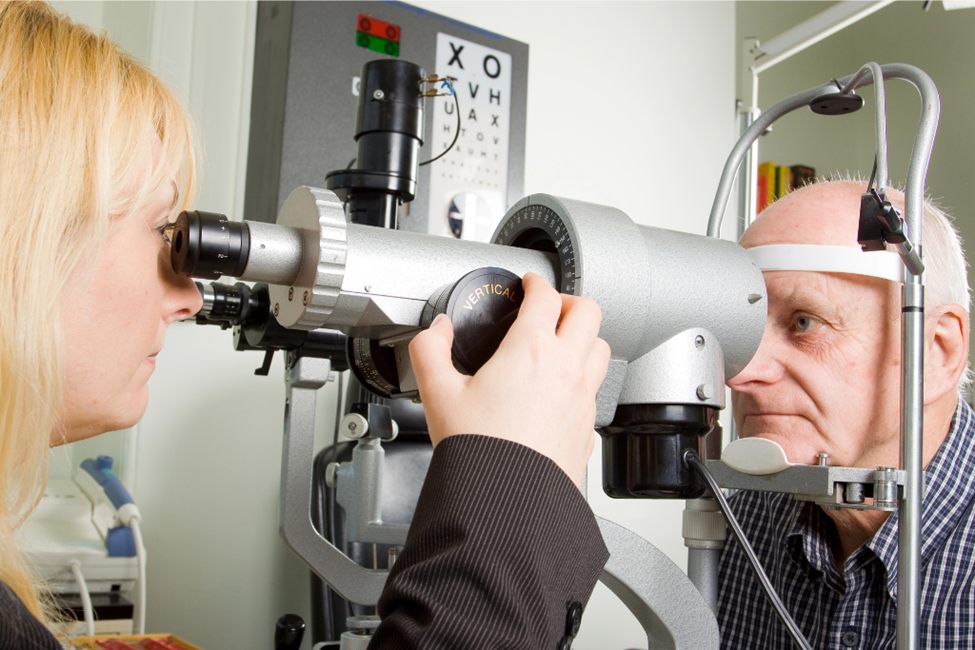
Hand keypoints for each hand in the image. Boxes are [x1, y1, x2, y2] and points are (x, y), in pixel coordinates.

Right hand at [408, 272, 610, 486]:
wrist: (506, 502)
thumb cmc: (479, 452)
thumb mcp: (438, 393)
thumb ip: (430, 350)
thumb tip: (436, 330)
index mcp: (530, 350)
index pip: (545, 296)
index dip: (536, 282)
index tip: (529, 284)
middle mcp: (566, 369)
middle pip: (588, 313)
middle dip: (569, 302)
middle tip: (551, 308)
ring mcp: (583, 398)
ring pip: (601, 349)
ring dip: (585, 338)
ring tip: (564, 343)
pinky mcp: (588, 427)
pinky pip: (596, 390)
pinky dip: (584, 379)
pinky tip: (563, 390)